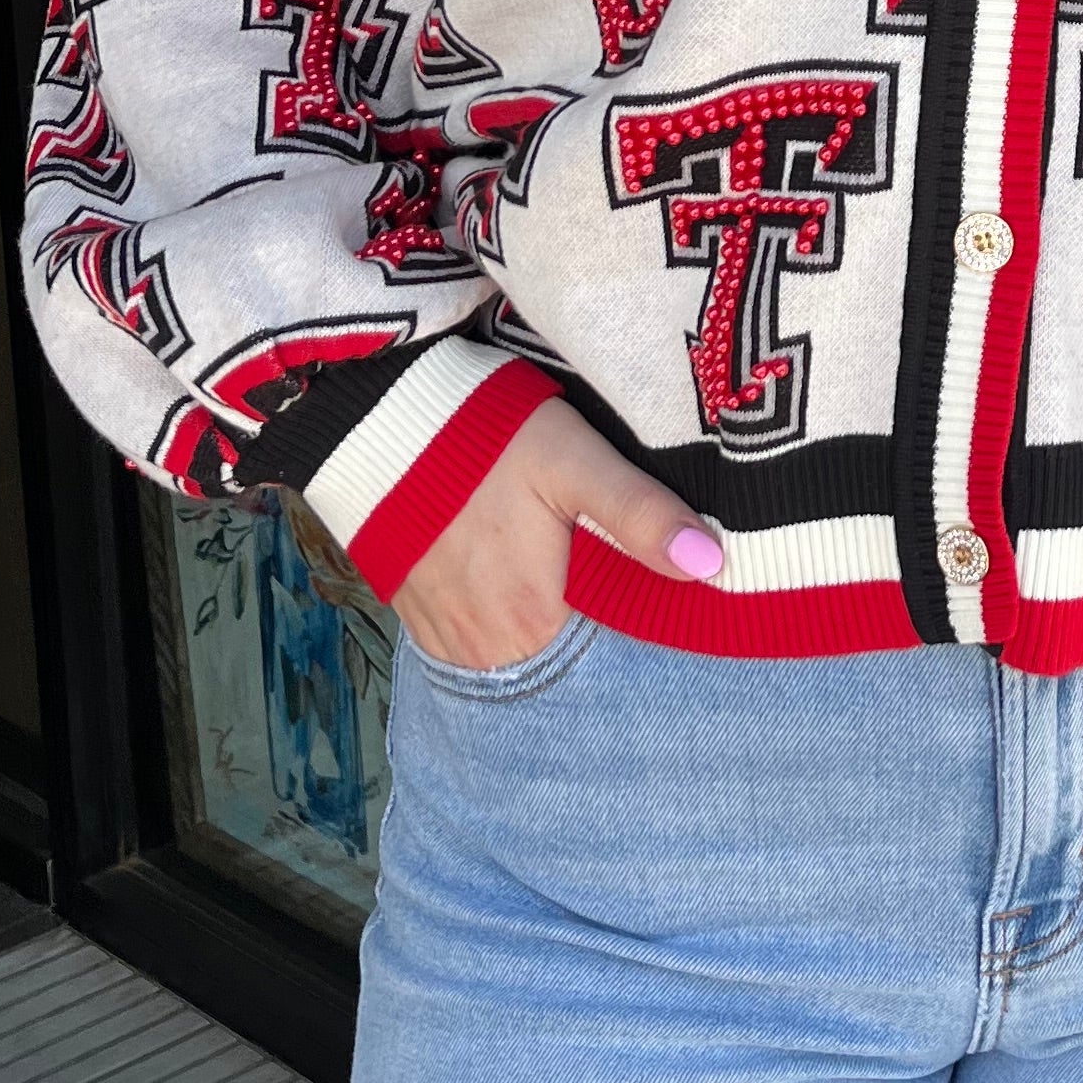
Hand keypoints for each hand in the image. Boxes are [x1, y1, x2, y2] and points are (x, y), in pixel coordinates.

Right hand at [392, 400, 725, 671]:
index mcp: (534, 624)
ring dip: (544, 629)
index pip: (607, 663)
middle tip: (605, 578)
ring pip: (516, 656)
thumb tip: (710, 562)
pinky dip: (500, 620)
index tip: (657, 601)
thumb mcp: (573, 461)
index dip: (635, 634)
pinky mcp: (416, 617)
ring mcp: (444, 638)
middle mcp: (485, 649)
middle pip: (561, 663)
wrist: (373, 419)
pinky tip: (514, 577)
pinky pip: (473, 640)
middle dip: (592, 634)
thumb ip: (639, 513)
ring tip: (559, 576)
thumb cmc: (482, 436)